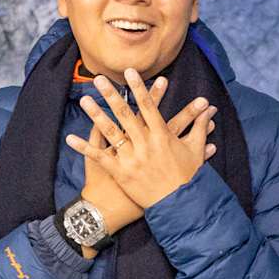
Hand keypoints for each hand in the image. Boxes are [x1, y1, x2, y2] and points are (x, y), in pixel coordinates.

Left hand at [67, 67, 217, 209]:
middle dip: (112, 95)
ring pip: (111, 132)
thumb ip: (200, 127)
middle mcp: (145, 144)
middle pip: (125, 114)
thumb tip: (208, 109)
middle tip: (99, 79)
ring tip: (84, 101)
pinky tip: (70, 139)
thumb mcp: (196, 151)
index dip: (139, 88)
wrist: (180, 206)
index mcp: (162, 136)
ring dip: (96, 115)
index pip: (148, 107)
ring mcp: (132, 159)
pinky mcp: (121, 173)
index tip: (129, 72)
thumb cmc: (188, 178)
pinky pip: (100, 158)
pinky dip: (85, 148)